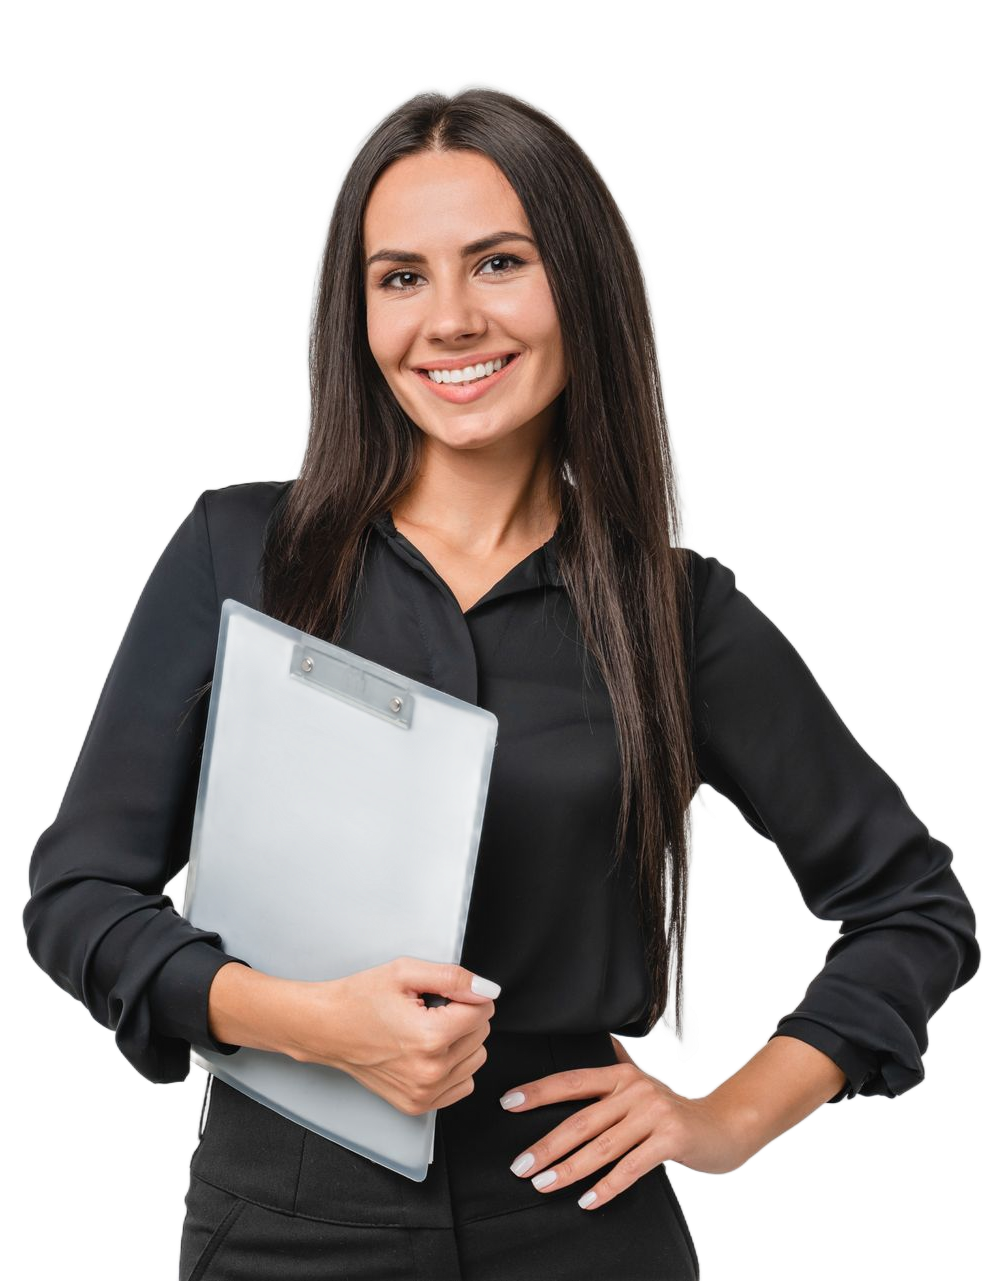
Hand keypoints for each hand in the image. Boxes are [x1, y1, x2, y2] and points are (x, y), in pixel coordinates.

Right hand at [283, 957, 499, 1116]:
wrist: (326, 1028)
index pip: (483, 1010)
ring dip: (460, 1041)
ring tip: (426, 1029)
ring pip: (476, 1059)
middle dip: (463, 1016)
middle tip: (428, 1009)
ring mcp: (424, 1093)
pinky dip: (454, 1066)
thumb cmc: (359, 999)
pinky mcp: (418, 1104)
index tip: (442, 993)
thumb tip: (488, 990)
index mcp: (430, 1037)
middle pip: (482, 1034)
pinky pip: (463, 1084)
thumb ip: (453, 978)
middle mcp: (430, 1071)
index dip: (466, 994)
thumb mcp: (405, 972)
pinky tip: (428, 1051)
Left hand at [499, 1037, 760, 1209]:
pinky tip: (586, 1200)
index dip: (539, 1091)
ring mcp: (654, 1114)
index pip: (572, 1081)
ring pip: (601, 1147)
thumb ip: (613, 1069)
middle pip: (581, 1120)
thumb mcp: (640, 1086)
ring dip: (569, 1169)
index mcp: (621, 1075)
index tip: (509, 1103)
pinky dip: (606, 1187)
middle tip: (521, 1165)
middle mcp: (635, 1090)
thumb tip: (586, 1043)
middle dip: (547, 1145)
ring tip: (543, 1184)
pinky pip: (630, 1167)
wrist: (723, 1127)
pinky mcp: (670, 1139)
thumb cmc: (673, 1113)